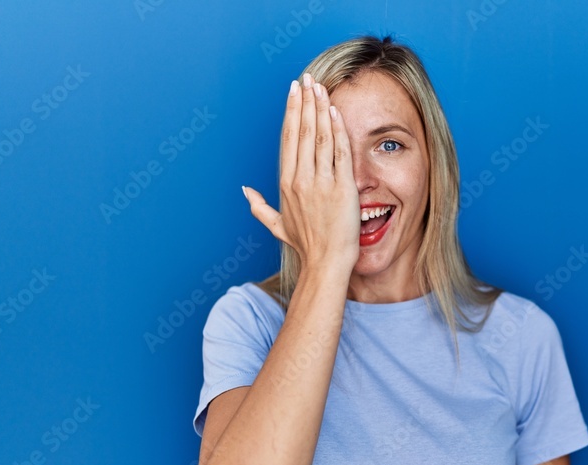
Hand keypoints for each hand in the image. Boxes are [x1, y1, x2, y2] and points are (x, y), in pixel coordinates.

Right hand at [242, 73, 360, 273]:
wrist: (326, 263)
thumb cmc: (305, 245)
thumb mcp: (278, 225)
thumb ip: (259, 207)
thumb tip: (245, 190)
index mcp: (285, 183)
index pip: (288, 139)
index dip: (291, 113)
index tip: (294, 92)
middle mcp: (300, 179)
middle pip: (301, 131)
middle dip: (304, 102)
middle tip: (306, 79)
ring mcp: (321, 182)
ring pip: (319, 136)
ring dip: (319, 108)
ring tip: (320, 86)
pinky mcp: (341, 188)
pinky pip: (338, 152)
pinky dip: (337, 129)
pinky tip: (335, 111)